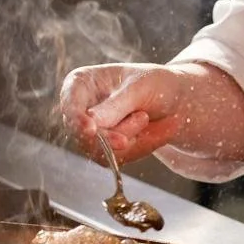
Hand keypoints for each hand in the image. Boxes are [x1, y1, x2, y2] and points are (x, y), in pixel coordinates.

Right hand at [59, 63, 186, 163]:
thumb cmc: (153, 83)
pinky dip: (136, 148)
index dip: (77, 118)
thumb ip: (115, 105)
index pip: (69, 102)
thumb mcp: (139, 88)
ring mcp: (90, 133)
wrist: (174, 102)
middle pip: (83, 134)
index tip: (91, 129)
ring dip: (131, 138)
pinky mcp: (103, 150)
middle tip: (143, 118)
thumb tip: (91, 121)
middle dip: (115, 133)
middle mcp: (80, 109)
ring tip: (145, 117)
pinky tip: (145, 131)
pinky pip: (115, 159)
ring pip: (100, 150)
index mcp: (81, 83)